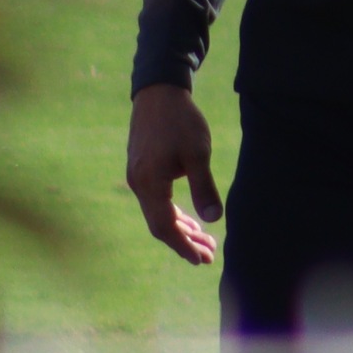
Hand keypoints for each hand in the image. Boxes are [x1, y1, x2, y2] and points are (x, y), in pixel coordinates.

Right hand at [128, 84, 222, 264]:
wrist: (158, 93)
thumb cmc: (180, 121)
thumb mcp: (197, 154)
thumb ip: (204, 187)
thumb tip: (214, 220)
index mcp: (150, 184)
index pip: (164, 227)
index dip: (183, 246)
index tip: (202, 260)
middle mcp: (139, 185)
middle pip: (160, 225)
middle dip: (185, 242)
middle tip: (210, 255)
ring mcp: (139, 177)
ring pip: (159, 213)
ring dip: (181, 229)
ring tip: (206, 241)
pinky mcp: (143, 170)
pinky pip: (157, 201)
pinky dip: (174, 213)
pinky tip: (190, 219)